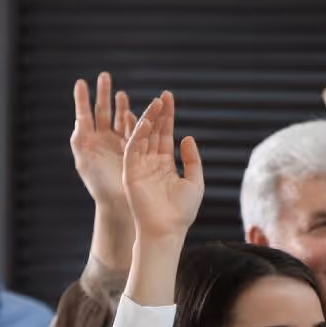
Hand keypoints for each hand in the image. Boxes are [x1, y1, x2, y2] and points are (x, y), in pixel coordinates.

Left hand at [71, 72, 135, 211]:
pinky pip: (132, 128)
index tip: (81, 82)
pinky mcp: (132, 148)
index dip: (82, 98)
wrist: (117, 202)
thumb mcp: (84, 160)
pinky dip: (132, 119)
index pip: (84, 114)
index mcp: (87, 141)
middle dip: (103, 94)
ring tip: (120, 94)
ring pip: (119, 117)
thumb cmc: (98, 183)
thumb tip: (79, 118)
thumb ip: (80, 138)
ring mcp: (117, 143)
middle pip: (102, 111)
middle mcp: (101, 140)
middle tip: (104, 76)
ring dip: (120, 105)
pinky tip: (132, 112)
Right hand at [122, 92, 203, 242]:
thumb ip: (192, 160)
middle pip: (154, 132)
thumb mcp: (195, 182)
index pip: (165, 135)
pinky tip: (145, 121)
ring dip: (148, 120)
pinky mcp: (131, 173)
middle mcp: (151, 163)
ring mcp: (139, 167)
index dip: (168, 117)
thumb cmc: (182, 212)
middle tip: (163, 96)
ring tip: (156, 103)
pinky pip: (132, 150)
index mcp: (165, 165)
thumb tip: (187, 137)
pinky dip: (138, 135)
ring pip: (142, 138)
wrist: (167, 230)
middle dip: (158, 114)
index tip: (169, 98)